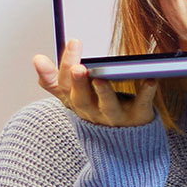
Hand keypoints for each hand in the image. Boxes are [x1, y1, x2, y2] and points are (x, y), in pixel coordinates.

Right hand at [32, 39, 158, 127]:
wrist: (124, 143)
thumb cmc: (97, 109)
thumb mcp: (73, 95)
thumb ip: (54, 79)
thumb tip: (36, 59)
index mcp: (76, 101)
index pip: (64, 86)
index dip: (64, 67)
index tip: (72, 43)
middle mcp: (93, 111)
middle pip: (82, 99)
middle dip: (78, 83)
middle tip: (78, 68)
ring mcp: (115, 116)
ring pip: (107, 106)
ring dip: (104, 92)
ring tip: (102, 78)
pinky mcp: (137, 118)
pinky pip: (141, 105)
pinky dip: (146, 92)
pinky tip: (150, 79)